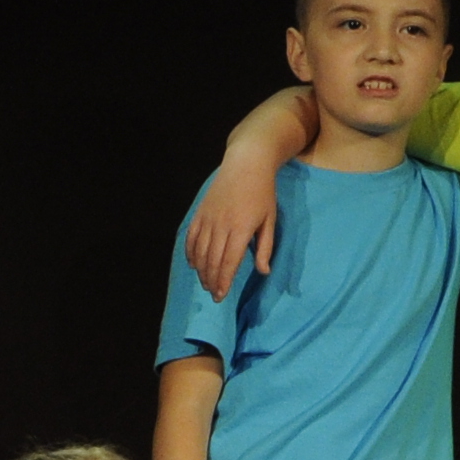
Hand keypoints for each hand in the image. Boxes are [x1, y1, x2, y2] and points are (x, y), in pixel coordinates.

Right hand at [183, 154, 280, 298]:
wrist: (246, 163)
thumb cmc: (263, 192)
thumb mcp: (270, 220)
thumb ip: (265, 247)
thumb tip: (264, 272)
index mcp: (241, 229)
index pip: (229, 262)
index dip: (224, 281)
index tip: (221, 295)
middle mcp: (222, 226)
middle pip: (212, 260)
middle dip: (211, 280)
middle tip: (213, 294)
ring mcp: (208, 218)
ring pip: (200, 251)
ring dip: (201, 270)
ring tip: (205, 283)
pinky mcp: (200, 212)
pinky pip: (191, 237)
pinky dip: (190, 253)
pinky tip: (193, 264)